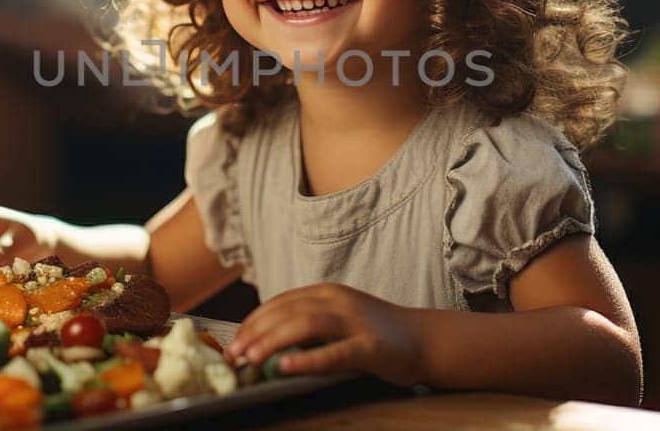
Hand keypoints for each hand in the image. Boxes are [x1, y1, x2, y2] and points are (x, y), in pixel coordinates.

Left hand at [225, 283, 425, 385]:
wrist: (424, 340)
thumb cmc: (376, 333)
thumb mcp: (339, 318)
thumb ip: (309, 323)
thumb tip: (266, 341)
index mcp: (327, 292)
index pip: (280, 302)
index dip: (253, 321)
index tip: (234, 341)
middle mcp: (338, 301)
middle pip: (286, 311)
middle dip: (255, 332)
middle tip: (234, 355)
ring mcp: (355, 322)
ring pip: (304, 325)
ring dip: (271, 341)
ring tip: (251, 359)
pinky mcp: (369, 347)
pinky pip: (333, 352)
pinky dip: (306, 359)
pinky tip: (285, 367)